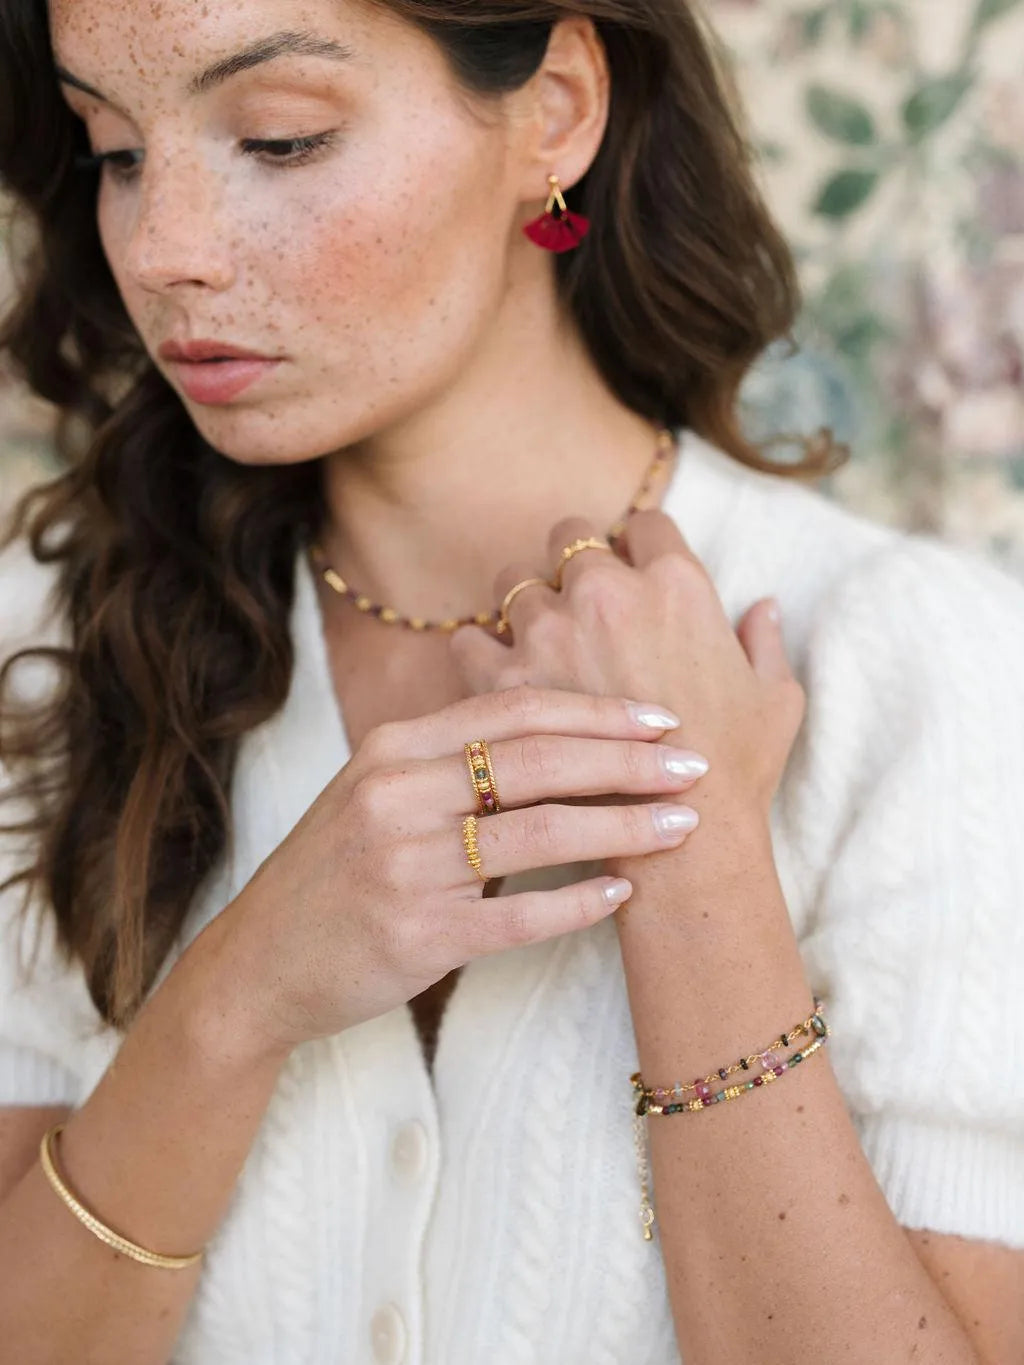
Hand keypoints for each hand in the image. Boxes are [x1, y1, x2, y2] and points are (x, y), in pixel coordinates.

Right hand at [215, 687, 710, 1051]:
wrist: (257, 964)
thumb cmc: (335, 872)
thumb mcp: (375, 791)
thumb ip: (449, 756)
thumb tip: (552, 723)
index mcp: (392, 747)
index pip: (513, 709)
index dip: (596, 709)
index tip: (661, 717)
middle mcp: (396, 794)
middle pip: (536, 760)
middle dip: (626, 761)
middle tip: (693, 764)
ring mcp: (405, 865)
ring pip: (538, 832)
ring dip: (622, 826)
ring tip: (684, 826)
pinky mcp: (416, 935)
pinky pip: (517, 915)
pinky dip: (577, 903)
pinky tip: (622, 895)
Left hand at [449, 508, 805, 828]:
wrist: (686, 838)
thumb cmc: (740, 769)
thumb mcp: (776, 699)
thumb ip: (765, 641)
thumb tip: (764, 606)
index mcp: (675, 584)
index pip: (644, 524)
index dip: (639, 545)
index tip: (637, 573)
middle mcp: (606, 592)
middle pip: (570, 536)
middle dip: (574, 561)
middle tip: (582, 603)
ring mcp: (550, 632)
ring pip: (513, 579)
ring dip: (525, 602)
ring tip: (539, 639)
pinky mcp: (506, 679)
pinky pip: (470, 638)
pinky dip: (480, 650)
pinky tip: (498, 671)